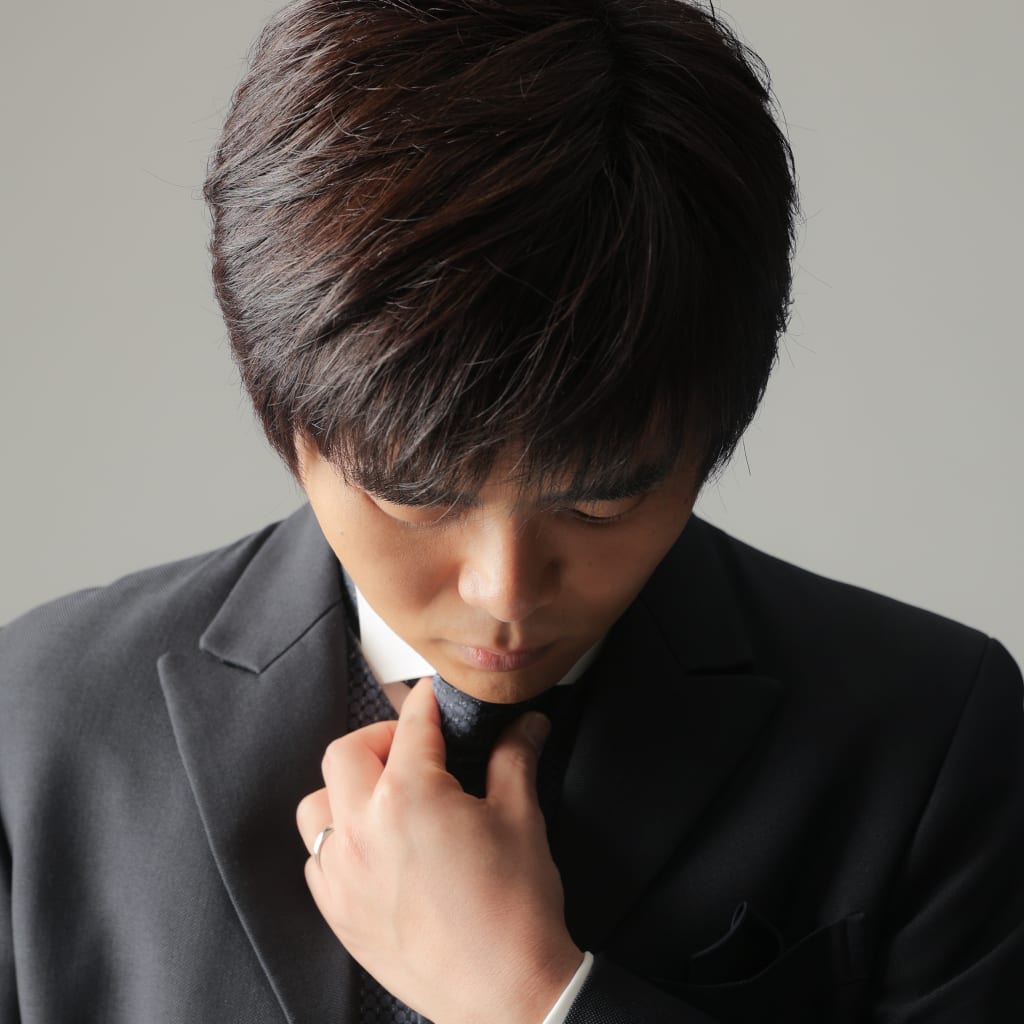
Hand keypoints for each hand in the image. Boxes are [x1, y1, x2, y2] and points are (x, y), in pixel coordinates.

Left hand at [296, 677, 583, 1023]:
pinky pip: (317, 859)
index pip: (412, 724)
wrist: (506, 994)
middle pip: (346, 753)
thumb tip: (525, 724)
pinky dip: (338, 843)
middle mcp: (363, 830)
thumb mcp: (522, 817)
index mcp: (409, 797)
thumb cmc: (515, 910)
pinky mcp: (338, 914)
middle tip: (415, 750)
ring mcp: (342, 875)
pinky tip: (375, 850)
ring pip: (317, 806)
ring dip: (347, 791)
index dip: (429, 702)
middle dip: (380, 739)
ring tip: (387, 800)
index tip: (436, 698)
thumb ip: (515, 757)